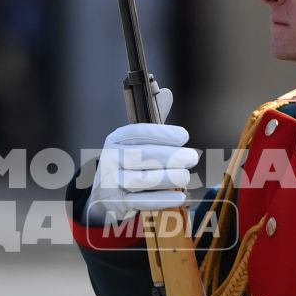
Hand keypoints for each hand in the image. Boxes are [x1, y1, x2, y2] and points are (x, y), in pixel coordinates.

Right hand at [86, 87, 198, 222]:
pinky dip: (162, 199)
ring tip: (186, 177)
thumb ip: (154, 123)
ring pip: (143, 179)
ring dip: (168, 178)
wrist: (104, 195)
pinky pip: (142, 201)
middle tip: (192, 158)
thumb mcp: (136, 143)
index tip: (184, 136)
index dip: (162, 133)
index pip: (138, 132)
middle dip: (170, 156)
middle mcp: (110, 158)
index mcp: (116, 139)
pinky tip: (180, 197)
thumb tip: (166, 92)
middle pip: (142, 156)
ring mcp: (111, 181)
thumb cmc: (128, 164)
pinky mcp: (117, 202)